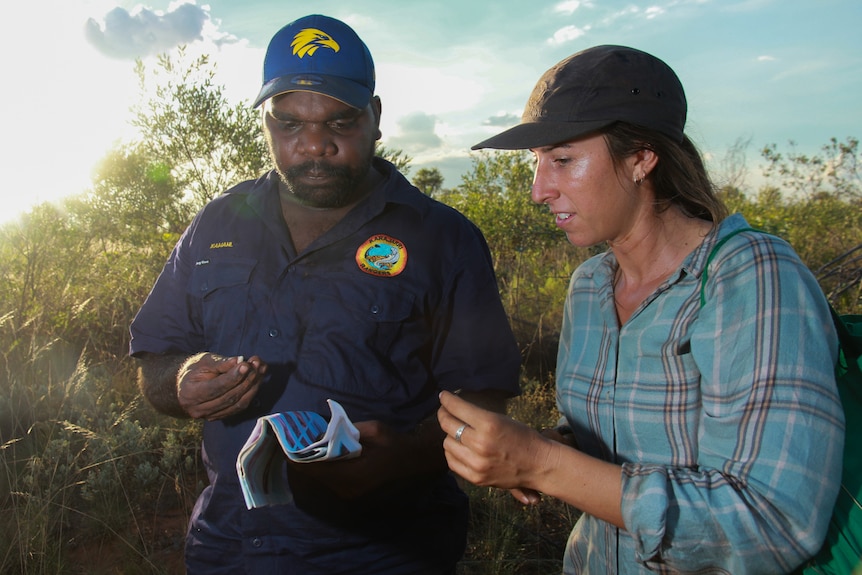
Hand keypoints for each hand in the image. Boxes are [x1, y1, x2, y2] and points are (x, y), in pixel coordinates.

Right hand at [176, 353, 266, 419]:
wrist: (186, 385)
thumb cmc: (195, 370)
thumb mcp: (204, 361)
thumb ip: (221, 363)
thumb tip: (239, 361)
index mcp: (190, 393)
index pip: (215, 388)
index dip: (233, 377)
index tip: (246, 365)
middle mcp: (198, 409)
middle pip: (229, 397)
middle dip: (247, 380)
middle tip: (257, 364)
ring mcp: (210, 416)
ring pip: (237, 404)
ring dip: (253, 386)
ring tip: (260, 369)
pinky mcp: (220, 417)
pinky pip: (239, 407)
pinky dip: (250, 393)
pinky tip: (257, 380)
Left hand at [287, 420, 401, 499]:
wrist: (415, 463)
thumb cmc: (395, 444)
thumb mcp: (371, 430)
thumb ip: (345, 431)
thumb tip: (320, 432)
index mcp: (352, 476)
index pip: (314, 468)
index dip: (298, 456)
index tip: (288, 442)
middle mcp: (347, 491)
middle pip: (314, 477)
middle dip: (303, 460)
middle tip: (294, 442)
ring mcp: (350, 497)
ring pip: (320, 481)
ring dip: (312, 466)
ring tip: (305, 448)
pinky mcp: (353, 496)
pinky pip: (330, 483)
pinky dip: (323, 470)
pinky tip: (323, 458)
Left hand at [437, 390, 549, 504]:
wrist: (539, 464)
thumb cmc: (523, 438)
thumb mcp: (501, 419)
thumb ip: (477, 415)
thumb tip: (454, 405)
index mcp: (489, 424)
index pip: (457, 408)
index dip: (447, 400)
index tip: (443, 396)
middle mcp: (480, 443)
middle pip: (448, 425)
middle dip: (443, 414)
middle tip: (444, 411)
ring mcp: (477, 463)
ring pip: (447, 443)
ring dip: (450, 435)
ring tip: (457, 432)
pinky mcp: (476, 477)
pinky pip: (452, 461)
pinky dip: (452, 453)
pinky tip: (459, 448)